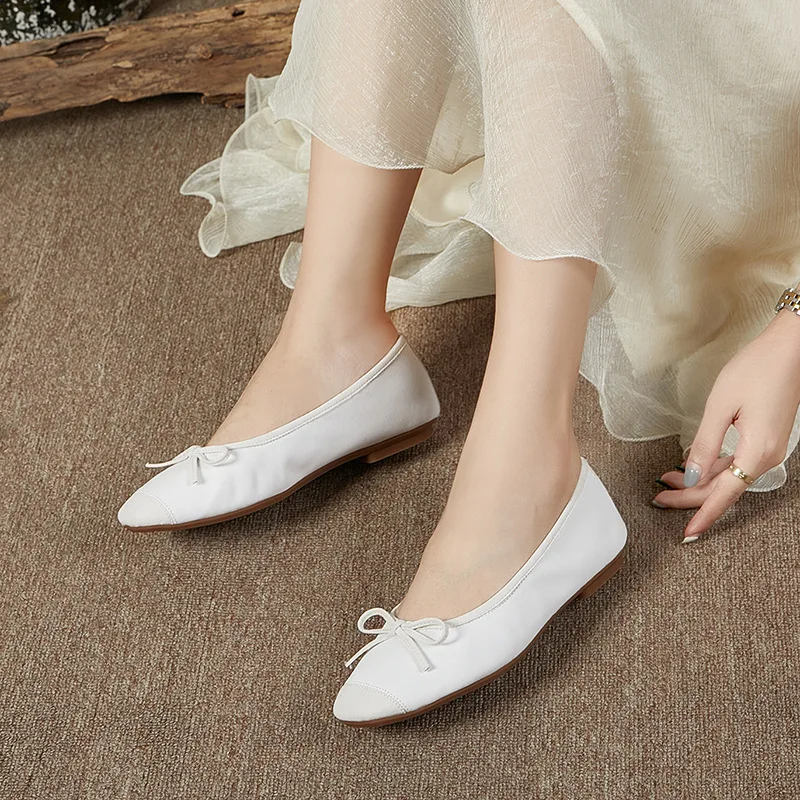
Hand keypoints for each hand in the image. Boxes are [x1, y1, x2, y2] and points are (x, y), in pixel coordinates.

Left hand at [652, 308, 799, 541]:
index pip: (723, 495)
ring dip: (699, 481)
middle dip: (690, 496)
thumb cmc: (757, 370)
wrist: (789, 347)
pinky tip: (694, 465)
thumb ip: (704, 445)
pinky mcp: (765, 438)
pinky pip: (737, 462)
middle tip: (659, 497)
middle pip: (723, 488)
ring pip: (729, 476)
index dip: (701, 514)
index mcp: (757, 452)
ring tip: (668, 480)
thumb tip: (692, 477)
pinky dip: (714, 467)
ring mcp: (768, 448)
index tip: (685, 534)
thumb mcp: (721, 407)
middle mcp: (766, 456)